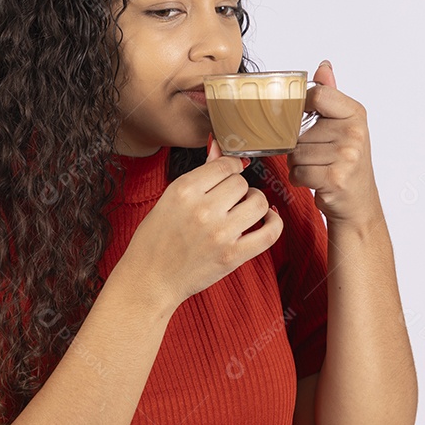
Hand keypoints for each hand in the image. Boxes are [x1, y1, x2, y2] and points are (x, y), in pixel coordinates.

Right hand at [120, 137, 282, 308]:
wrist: (150, 279)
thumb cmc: (155, 238)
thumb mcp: (170, 198)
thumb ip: (200, 173)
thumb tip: (217, 144)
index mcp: (183, 190)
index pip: (225, 165)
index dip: (230, 168)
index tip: (228, 175)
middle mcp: (203, 209)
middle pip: (241, 182)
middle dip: (237, 188)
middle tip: (227, 200)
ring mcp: (220, 234)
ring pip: (258, 202)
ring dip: (254, 202)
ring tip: (244, 209)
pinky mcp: (233, 256)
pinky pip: (269, 232)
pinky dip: (274, 222)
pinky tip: (267, 219)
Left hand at [287, 60, 383, 230]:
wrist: (358, 203)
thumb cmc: (346, 163)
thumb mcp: (343, 125)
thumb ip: (330, 95)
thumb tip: (323, 66)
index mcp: (355, 114)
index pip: (317, 95)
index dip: (302, 106)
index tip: (306, 118)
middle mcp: (354, 132)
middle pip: (299, 129)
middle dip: (299, 145)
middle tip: (318, 155)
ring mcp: (346, 155)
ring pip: (295, 152)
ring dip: (298, 164)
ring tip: (318, 168)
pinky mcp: (335, 178)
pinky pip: (297, 171)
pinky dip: (299, 179)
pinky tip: (315, 181)